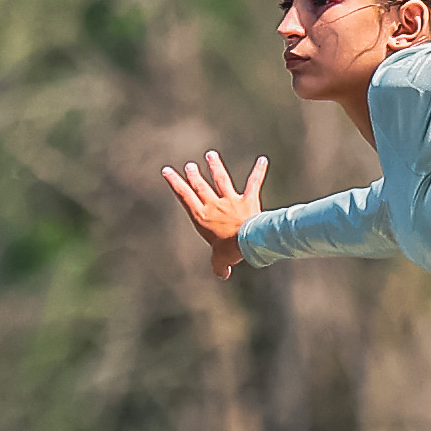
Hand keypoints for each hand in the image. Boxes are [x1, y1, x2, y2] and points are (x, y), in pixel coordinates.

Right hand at [158, 152, 267, 270]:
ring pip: (221, 179)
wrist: (247, 241)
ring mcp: (231, 200)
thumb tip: (223, 275)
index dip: (175, 183)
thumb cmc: (229, 250)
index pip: (184, 196)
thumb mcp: (220, 260)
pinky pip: (254, 182)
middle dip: (194, 175)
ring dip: (216, 166)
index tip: (167, 171)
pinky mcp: (248, 200)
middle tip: (190, 165)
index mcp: (202, 217)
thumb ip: (219, 267)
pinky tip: (263, 160)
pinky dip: (259, 171)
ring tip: (211, 155)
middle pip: (201, 186)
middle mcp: (214, 205)